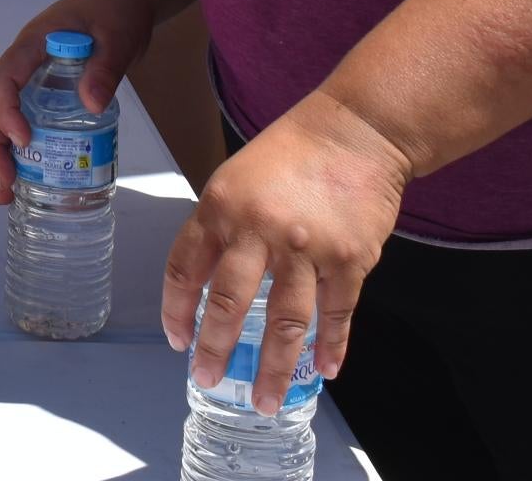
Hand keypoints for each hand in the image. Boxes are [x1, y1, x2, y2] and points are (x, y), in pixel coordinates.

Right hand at [0, 0, 158, 204]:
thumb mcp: (118, 37)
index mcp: (33, 44)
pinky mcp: (46, 90)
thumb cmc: (117, 10)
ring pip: (2, 115)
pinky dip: (22, 148)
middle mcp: (24, 63)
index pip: (3, 78)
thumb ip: (105, 67)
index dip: (5, 111)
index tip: (24, 141)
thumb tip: (91, 104)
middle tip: (6, 182)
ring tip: (7, 192)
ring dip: (0, 152)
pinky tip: (30, 176)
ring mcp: (32, 77)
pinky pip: (25, 118)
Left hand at [163, 89, 410, 408]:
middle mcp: (258, 229)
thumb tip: (205, 285)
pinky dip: (332, 347)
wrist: (355, 131)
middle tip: (209, 379)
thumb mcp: (234, 181)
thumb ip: (219, 229)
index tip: (177, 340)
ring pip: (285, 323)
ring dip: (275, 369)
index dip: (177, 310)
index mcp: (220, 207)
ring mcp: (307, 248)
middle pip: (228, 304)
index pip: (184, 268)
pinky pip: (336, 314)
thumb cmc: (291, 153)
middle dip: (215, 350)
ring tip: (266, 401)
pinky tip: (324, 370)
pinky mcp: (350, 259)